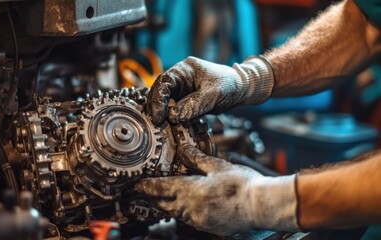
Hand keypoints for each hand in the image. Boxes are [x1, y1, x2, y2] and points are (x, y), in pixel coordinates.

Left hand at [135, 144, 298, 235]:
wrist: (263, 208)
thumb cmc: (242, 186)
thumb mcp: (218, 166)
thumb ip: (197, 159)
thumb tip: (183, 148)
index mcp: (190, 191)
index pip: (160, 188)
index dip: (145, 186)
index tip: (135, 185)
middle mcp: (190, 208)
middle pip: (163, 204)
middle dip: (150, 199)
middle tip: (139, 194)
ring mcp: (199, 220)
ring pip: (174, 213)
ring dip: (164, 206)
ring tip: (155, 201)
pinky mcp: (208, 227)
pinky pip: (188, 219)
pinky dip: (180, 212)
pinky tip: (182, 208)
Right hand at [147, 56, 274, 124]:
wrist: (242, 89)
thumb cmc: (230, 85)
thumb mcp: (212, 95)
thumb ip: (192, 105)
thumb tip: (172, 116)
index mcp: (184, 69)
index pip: (164, 82)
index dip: (158, 100)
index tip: (158, 116)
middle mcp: (179, 79)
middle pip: (160, 92)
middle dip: (157, 108)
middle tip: (157, 124)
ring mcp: (182, 90)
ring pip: (166, 102)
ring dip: (164, 114)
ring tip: (163, 127)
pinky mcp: (186, 101)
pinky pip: (175, 109)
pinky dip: (173, 118)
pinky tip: (172, 126)